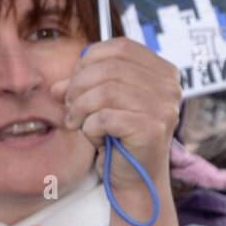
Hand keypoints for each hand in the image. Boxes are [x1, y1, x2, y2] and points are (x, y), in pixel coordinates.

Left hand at [50, 38, 182, 199]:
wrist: (137, 178)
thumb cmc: (120, 137)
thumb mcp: (101, 104)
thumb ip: (82, 87)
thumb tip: (56, 87)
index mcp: (163, 72)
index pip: (121, 47)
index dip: (90, 59)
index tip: (76, 81)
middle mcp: (169, 86)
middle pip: (109, 68)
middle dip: (78, 86)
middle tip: (70, 107)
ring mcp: (164, 108)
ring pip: (104, 91)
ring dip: (80, 108)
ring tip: (77, 123)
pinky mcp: (152, 129)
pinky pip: (104, 118)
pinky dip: (90, 128)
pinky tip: (94, 137)